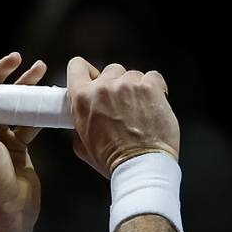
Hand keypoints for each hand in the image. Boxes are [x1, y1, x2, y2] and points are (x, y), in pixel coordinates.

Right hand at [66, 56, 179, 178]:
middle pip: (110, 70)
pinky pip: (153, 77)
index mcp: (81, 99)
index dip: (87, 71)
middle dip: (116, 84)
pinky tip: (154, 103)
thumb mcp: (81, 145)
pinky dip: (155, 88)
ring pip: (132, 74)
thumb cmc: (112, 160)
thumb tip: (84, 119)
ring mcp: (127, 85)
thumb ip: (79, 124)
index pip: (77, 66)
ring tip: (140, 108)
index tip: (95, 78)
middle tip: (122, 103)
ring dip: (136, 88)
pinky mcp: (150, 87)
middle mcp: (102, 88)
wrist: (140, 165)